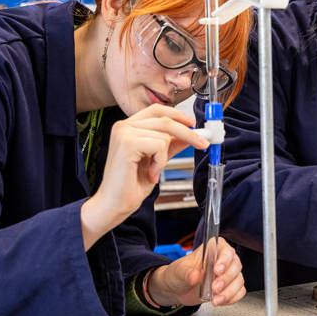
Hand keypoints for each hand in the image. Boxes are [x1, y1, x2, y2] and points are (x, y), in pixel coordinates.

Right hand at [80, 104, 208, 248]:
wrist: (114, 205)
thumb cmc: (130, 186)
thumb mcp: (157, 160)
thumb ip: (170, 145)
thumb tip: (190, 134)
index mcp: (128, 127)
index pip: (157, 111)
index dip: (178, 115)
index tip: (194, 125)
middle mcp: (123, 126)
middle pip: (165, 119)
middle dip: (188, 132)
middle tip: (202, 143)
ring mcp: (123, 132)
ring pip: (165, 134)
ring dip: (165, 156)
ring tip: (154, 171)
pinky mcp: (126, 143)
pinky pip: (159, 145)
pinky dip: (160, 161)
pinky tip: (150, 173)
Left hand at [147, 238, 245, 306]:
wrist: (178, 289)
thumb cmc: (180, 274)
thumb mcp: (179, 271)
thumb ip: (187, 273)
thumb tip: (195, 276)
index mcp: (213, 249)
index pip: (226, 251)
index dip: (224, 260)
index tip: (217, 270)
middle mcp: (224, 260)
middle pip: (235, 266)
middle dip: (226, 279)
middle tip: (214, 288)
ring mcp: (228, 274)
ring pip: (238, 280)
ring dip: (228, 292)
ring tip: (215, 299)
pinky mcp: (230, 287)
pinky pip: (239, 292)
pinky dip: (231, 298)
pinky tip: (220, 301)